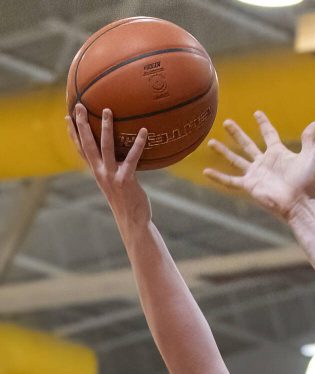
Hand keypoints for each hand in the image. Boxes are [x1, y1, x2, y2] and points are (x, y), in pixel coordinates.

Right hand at [67, 104, 150, 230]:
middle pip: (88, 144)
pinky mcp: (126, 180)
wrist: (133, 222)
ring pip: (106, 147)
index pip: (81, 150)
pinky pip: (132, 158)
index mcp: (97, 173)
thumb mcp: (116, 185)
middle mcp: (100, 173)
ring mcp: (112, 176)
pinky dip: (138, 144)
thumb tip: (122, 156)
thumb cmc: (127, 202)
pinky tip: (143, 131)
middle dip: (82, 124)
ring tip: (107, 110)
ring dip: (106, 127)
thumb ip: (114, 170)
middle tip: (80, 105)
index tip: (67, 117)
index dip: (73, 134)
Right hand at [204, 112, 314, 222]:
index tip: (257, 113)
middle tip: (227, 122)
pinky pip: (231, 181)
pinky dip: (218, 177)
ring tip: (211, 142)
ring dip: (224, 151)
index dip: (263, 124)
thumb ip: (308, 140)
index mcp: (278, 153)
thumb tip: (314, 124)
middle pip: (247, 144)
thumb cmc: (307, 182)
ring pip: (236, 160)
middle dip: (237, 133)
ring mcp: (256, 174)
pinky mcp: (250, 186)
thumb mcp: (310, 157)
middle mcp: (264, 162)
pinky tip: (206, 172)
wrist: (300, 203)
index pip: (269, 134)